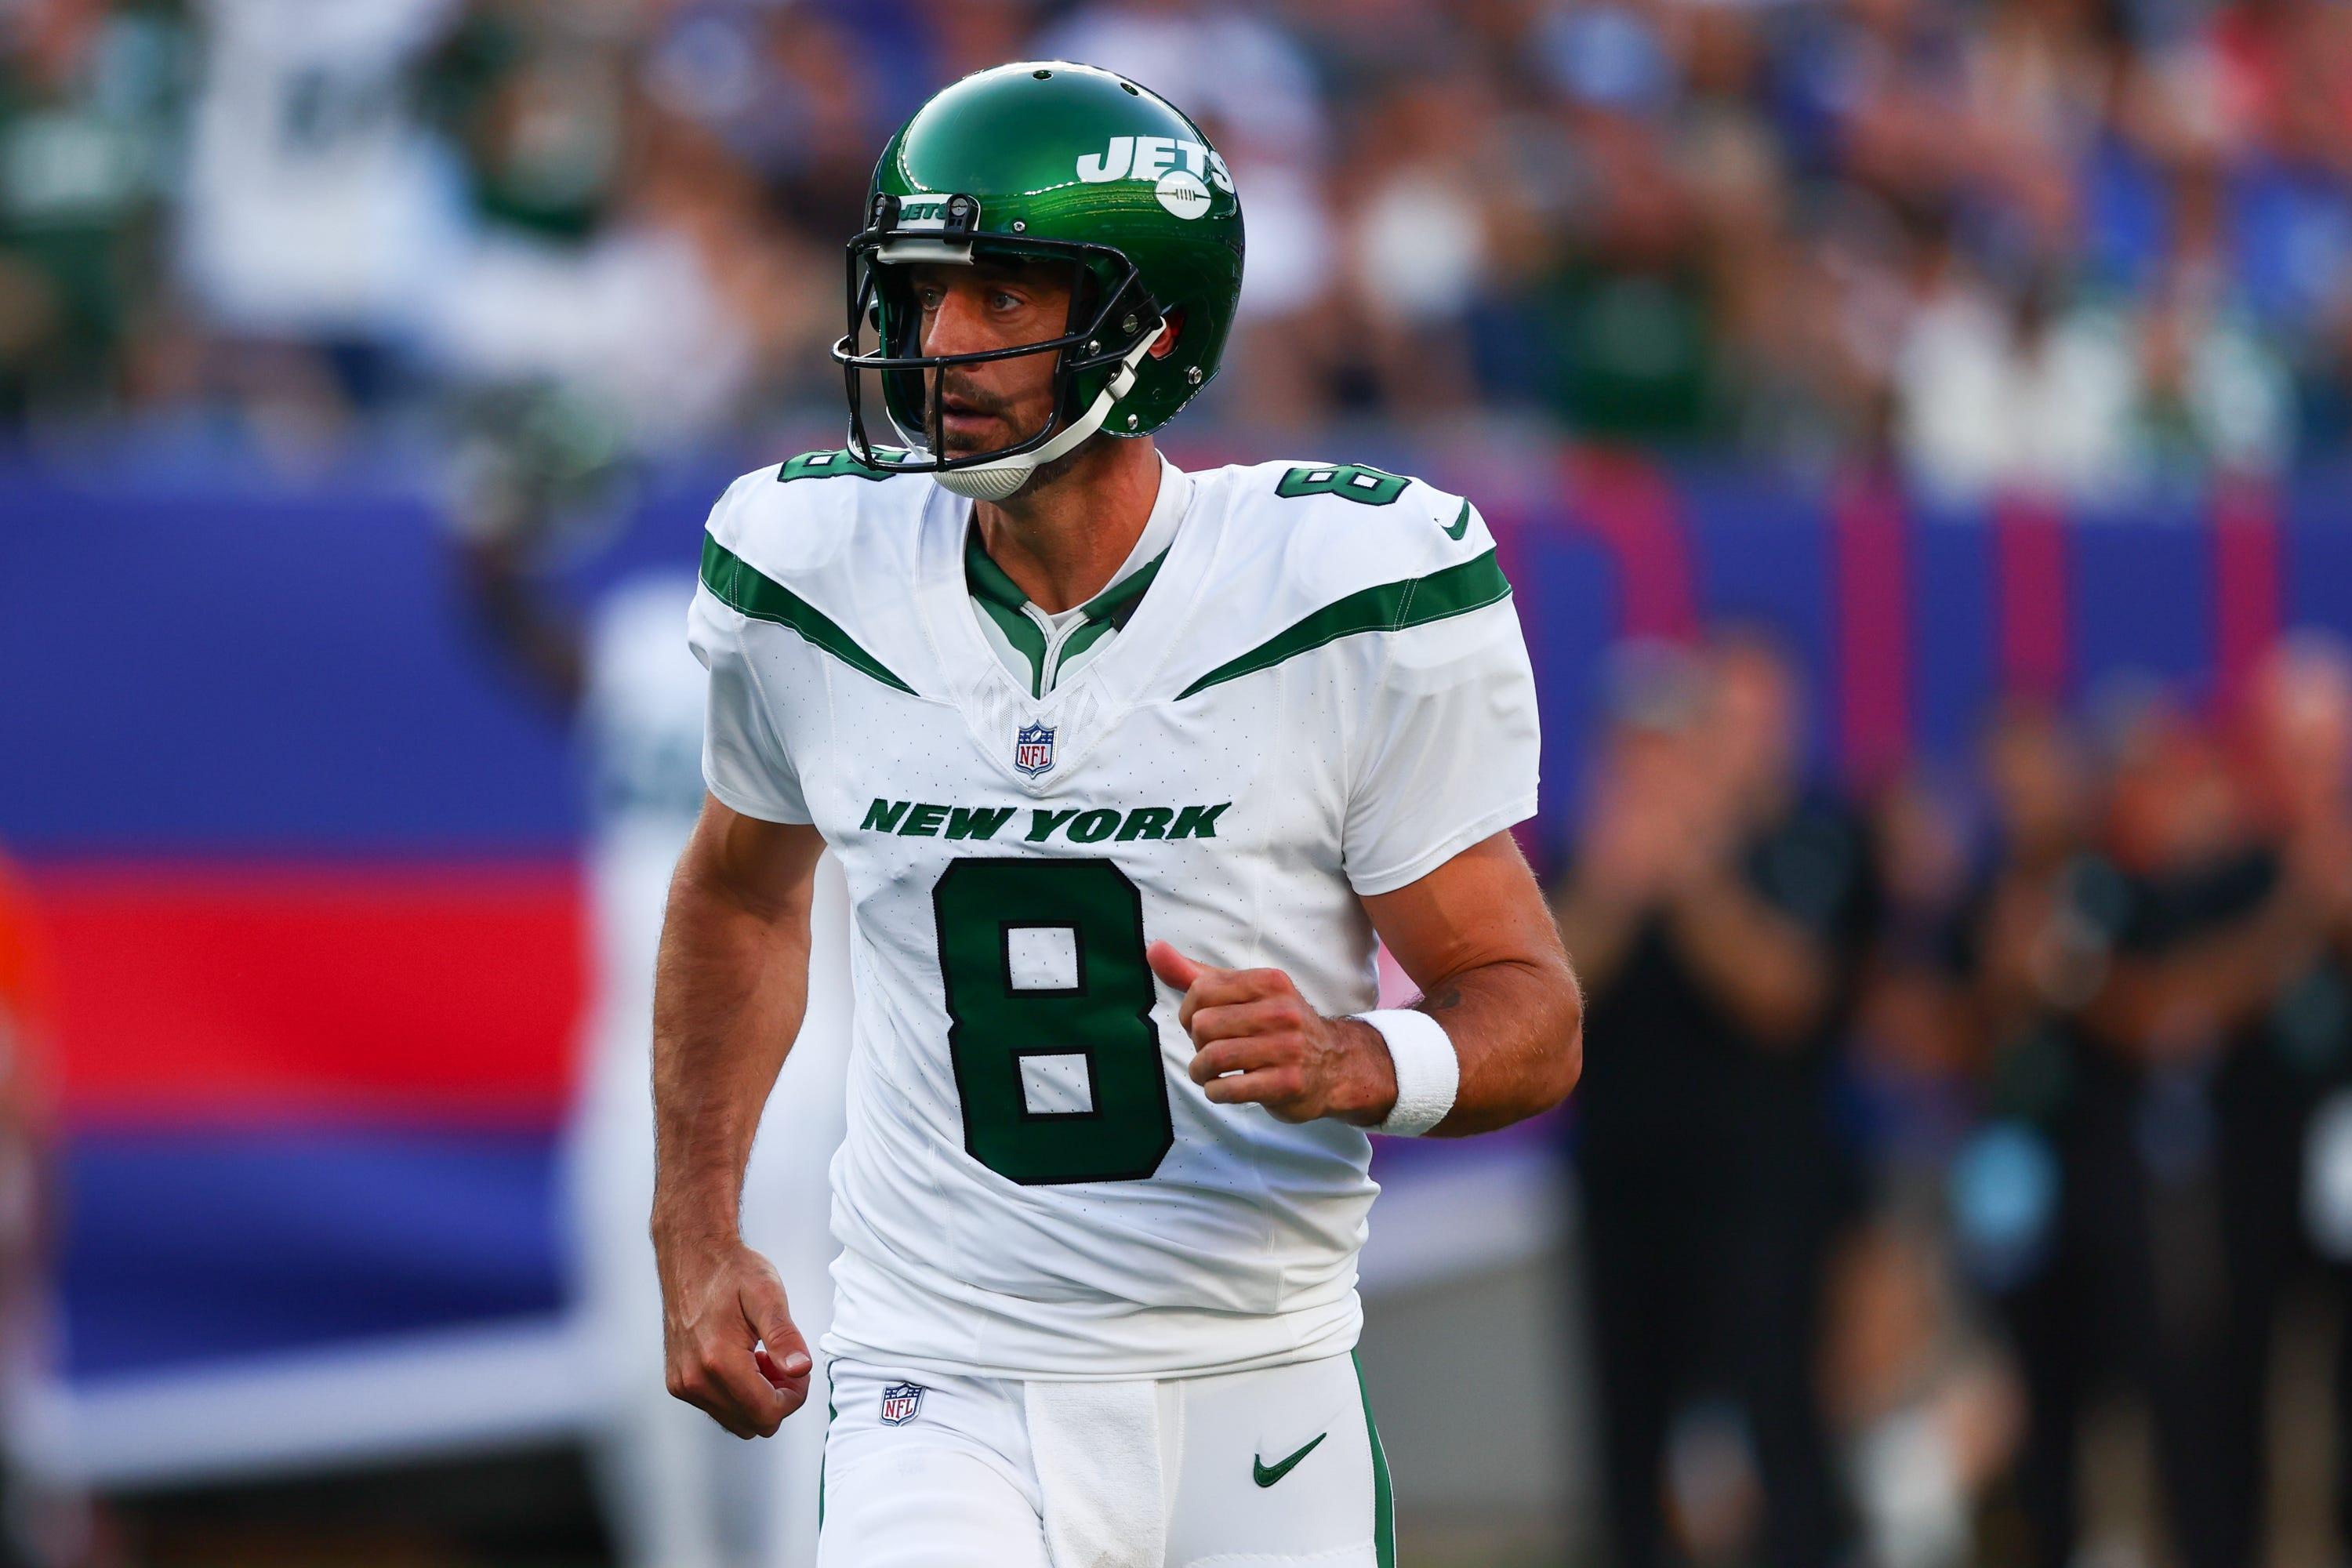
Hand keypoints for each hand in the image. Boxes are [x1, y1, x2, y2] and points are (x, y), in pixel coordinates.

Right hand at [655, 1231, 812, 1438]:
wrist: (692, 1255)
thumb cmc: (731, 1271)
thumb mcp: (767, 1295)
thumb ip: (784, 1336)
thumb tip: (801, 1370)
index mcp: (718, 1361)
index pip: (768, 1413)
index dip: (794, 1396)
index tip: (798, 1370)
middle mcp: (695, 1380)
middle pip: (753, 1424)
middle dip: (777, 1399)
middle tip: (782, 1362)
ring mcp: (683, 1384)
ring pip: (736, 1420)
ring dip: (757, 1398)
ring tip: (761, 1358)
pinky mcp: (678, 1382)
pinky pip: (717, 1408)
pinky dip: (737, 1394)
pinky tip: (743, 1360)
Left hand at [1147, 941, 1396, 1124]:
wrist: (1334, 1065)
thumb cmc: (1277, 1027)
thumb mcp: (1242, 993)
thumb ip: (1194, 973)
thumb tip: (1153, 949)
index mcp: (1269, 982)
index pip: (1201, 990)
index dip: (1189, 1013)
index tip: (1200, 1026)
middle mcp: (1282, 1011)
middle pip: (1204, 1025)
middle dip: (1197, 1044)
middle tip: (1210, 1051)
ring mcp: (1288, 1048)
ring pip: (1214, 1057)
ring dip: (1201, 1071)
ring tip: (1206, 1074)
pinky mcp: (1288, 1083)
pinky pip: (1230, 1089)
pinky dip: (1215, 1092)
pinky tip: (1221, 1089)